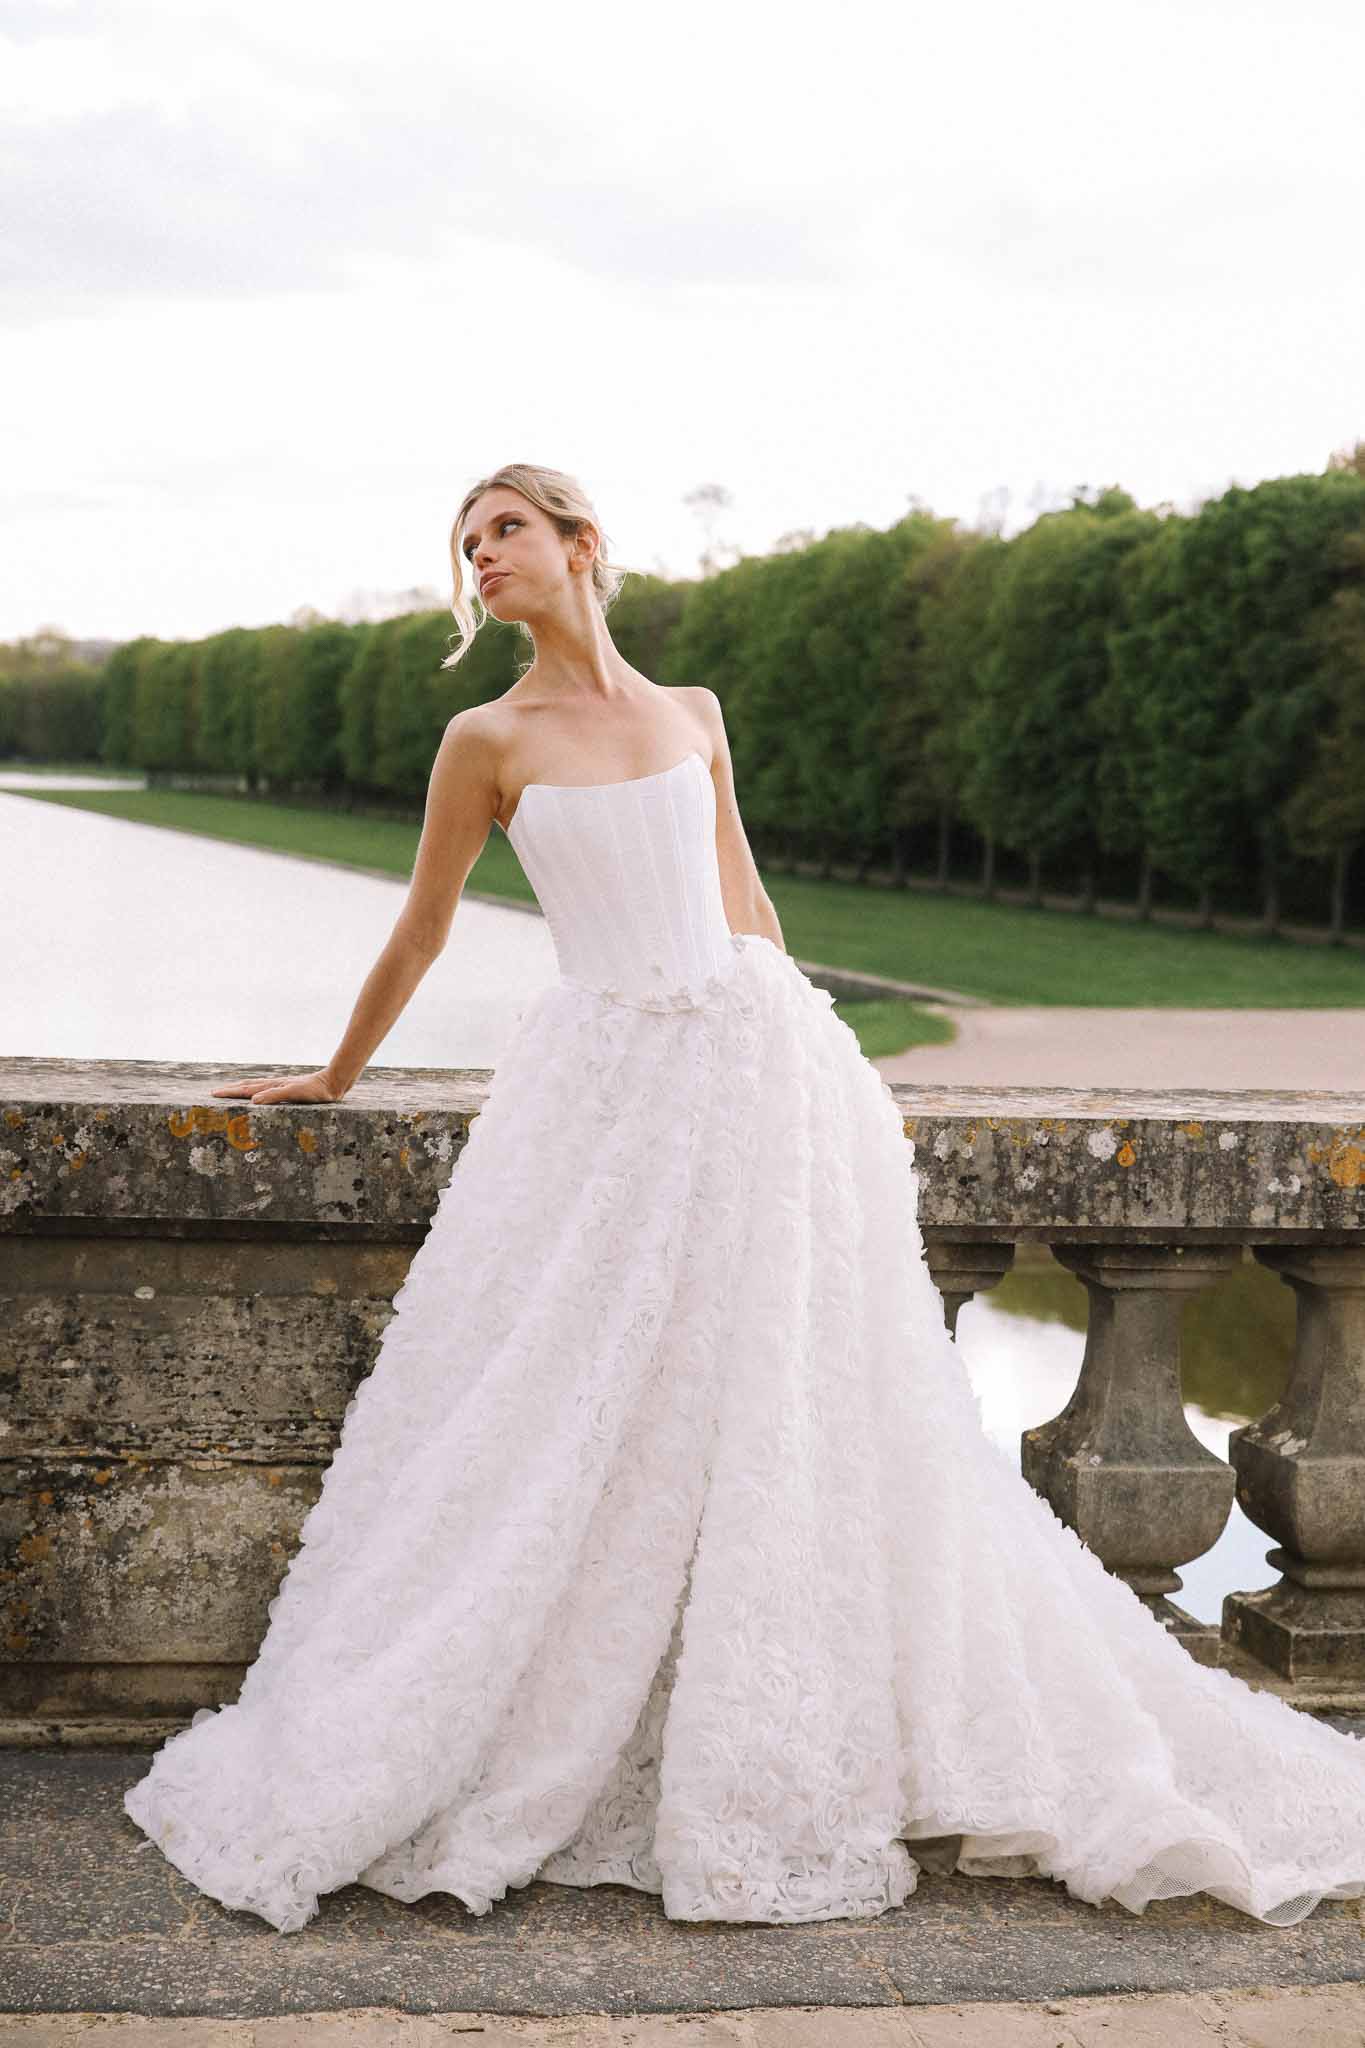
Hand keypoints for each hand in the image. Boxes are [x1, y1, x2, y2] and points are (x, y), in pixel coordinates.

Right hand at [210, 1069, 346, 1103]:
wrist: (334, 1082)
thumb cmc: (316, 1091)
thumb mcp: (295, 1093)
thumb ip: (275, 1095)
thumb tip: (253, 1100)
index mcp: (273, 1086)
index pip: (246, 1090)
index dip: (230, 1092)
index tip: (214, 1094)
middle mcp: (275, 1084)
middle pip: (248, 1086)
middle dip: (231, 1090)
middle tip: (214, 1093)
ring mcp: (282, 1085)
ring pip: (256, 1086)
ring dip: (242, 1088)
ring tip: (231, 1090)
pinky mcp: (290, 1088)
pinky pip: (267, 1089)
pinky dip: (257, 1090)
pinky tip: (259, 1094)